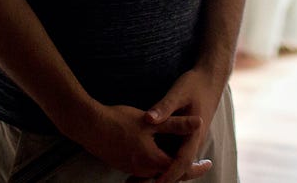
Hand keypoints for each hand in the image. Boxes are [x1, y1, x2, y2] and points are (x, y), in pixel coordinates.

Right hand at [64, 102, 202, 180]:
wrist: (88, 125)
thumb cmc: (119, 121)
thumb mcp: (150, 121)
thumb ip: (176, 124)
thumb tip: (199, 122)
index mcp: (152, 160)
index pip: (180, 168)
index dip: (196, 167)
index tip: (208, 163)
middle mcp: (142, 169)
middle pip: (169, 175)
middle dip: (185, 170)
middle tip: (199, 164)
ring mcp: (130, 168)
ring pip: (156, 173)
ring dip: (170, 168)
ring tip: (180, 159)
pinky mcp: (121, 164)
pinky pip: (145, 170)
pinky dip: (156, 166)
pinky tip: (157, 154)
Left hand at [143, 68, 224, 182]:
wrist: (210, 80)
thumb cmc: (194, 84)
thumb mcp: (178, 92)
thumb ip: (164, 107)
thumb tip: (149, 119)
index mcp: (194, 134)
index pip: (183, 161)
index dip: (169, 174)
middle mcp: (193, 141)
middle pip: (180, 167)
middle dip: (163, 178)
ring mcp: (190, 141)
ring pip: (177, 163)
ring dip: (162, 172)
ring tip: (138, 179)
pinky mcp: (186, 138)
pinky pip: (175, 155)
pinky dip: (163, 162)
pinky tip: (146, 164)